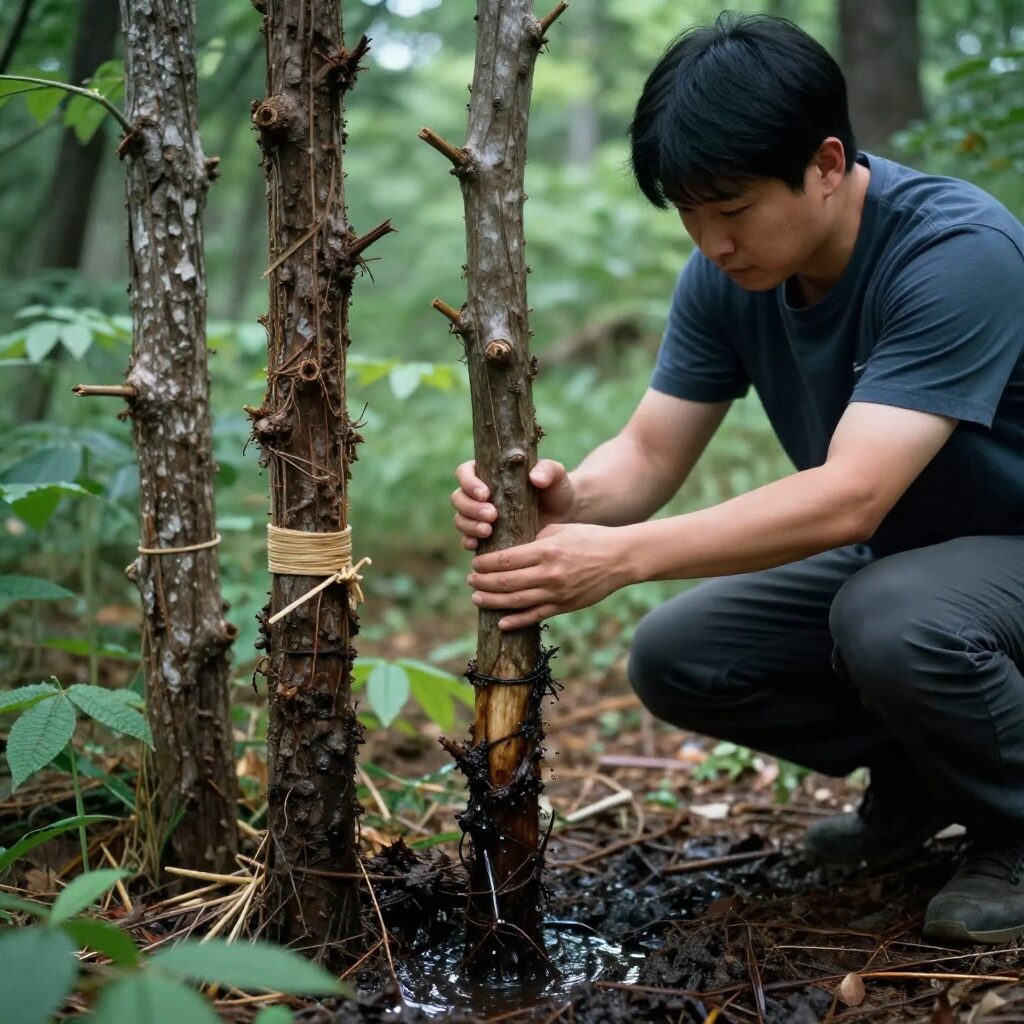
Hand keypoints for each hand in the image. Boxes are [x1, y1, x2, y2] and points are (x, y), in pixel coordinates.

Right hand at [451, 458, 575, 550]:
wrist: (564, 514)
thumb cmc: (556, 489)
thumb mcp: (556, 475)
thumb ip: (548, 470)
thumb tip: (535, 478)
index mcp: (489, 473)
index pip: (464, 472)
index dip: (469, 482)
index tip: (486, 494)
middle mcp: (479, 494)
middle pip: (458, 498)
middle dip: (471, 508)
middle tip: (492, 515)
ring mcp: (480, 515)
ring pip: (460, 519)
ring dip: (469, 525)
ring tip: (488, 530)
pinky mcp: (486, 535)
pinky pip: (467, 539)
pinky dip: (468, 541)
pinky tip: (477, 545)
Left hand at [465, 522, 634, 629]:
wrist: (620, 558)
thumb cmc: (589, 538)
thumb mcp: (560, 530)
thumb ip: (534, 539)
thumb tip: (510, 550)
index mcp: (546, 550)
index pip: (506, 559)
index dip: (486, 564)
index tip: (475, 563)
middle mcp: (549, 573)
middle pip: (506, 581)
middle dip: (483, 582)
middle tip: (470, 580)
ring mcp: (557, 593)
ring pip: (516, 601)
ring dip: (492, 601)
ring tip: (476, 598)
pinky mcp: (565, 606)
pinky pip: (536, 616)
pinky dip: (516, 621)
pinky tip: (501, 622)